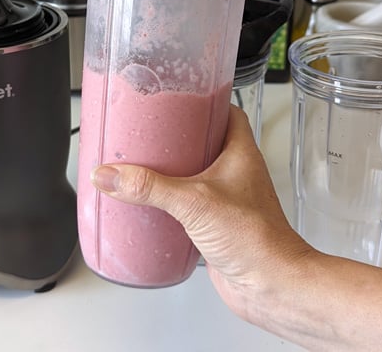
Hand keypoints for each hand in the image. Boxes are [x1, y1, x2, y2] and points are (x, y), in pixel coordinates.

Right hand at [90, 105, 312, 325]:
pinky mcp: (216, 224)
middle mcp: (235, 172)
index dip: (202, 101)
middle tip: (149, 131)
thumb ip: (149, 187)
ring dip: (172, 170)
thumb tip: (110, 174)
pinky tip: (150, 205)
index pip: (225, 112)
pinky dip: (171, 202)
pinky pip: (190, 205)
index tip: (175, 96)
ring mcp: (227, 198)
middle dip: (177, 137)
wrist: (271, 284)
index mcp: (240, 152)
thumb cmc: (255, 239)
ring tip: (141, 164)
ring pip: (196, 174)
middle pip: (205, 142)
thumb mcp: (194, 202)